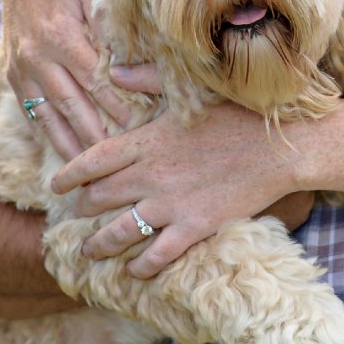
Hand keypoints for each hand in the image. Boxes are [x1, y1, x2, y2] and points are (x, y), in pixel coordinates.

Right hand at [0, 0, 126, 160]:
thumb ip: (111, 28)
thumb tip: (136, 61)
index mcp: (61, 36)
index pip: (96, 80)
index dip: (118, 105)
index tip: (141, 126)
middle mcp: (36, 57)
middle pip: (72, 105)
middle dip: (97, 135)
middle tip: (119, 162)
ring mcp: (21, 68)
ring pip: (49, 115)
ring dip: (71, 145)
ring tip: (90, 173)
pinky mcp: (13, 75)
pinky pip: (32, 111)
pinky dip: (51, 133)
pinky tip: (67, 153)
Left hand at [54, 100, 309, 275]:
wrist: (286, 146)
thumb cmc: (243, 114)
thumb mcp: (192, 90)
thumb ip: (147, 80)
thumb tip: (111, 71)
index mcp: (147, 140)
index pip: (91, 161)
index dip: (68, 176)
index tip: (58, 185)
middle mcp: (151, 175)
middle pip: (98, 199)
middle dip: (82, 209)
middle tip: (78, 216)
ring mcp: (172, 204)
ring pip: (118, 233)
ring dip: (98, 245)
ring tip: (90, 251)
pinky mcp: (196, 227)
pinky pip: (156, 255)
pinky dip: (141, 267)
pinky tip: (135, 272)